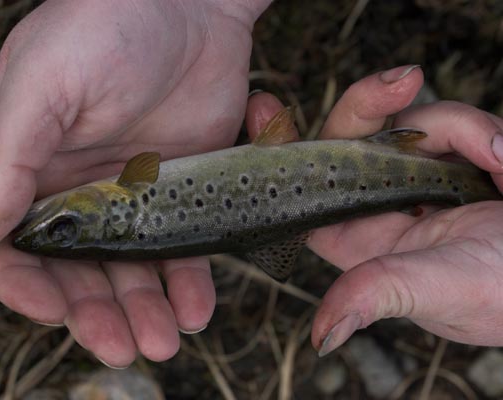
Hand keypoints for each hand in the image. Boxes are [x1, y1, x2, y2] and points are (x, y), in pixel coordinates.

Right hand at [0, 0, 270, 367]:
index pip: (8, 246)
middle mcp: (78, 189)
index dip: (24, 287)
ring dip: (144, 310)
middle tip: (125, 348)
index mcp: (30, 167)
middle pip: (76, 272)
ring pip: (130, 270)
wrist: (191, 3)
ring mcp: (132, 195)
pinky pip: (181, 248)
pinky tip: (197, 306)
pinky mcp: (181, 190)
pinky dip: (188, 282)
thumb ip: (8, 159)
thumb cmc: (106, 25)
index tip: (55, 312)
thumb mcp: (42, 83)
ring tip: (166, 340)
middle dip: (95, 315)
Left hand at [246, 65, 502, 355]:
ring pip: (409, 123)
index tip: (265, 112)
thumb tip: (322, 335)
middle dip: (366, 104)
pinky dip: (483, 136)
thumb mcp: (437, 291)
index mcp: (362, 237)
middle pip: (350, 140)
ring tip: (501, 162)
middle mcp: (383, 203)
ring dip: (460, 129)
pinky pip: (456, 126)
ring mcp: (420, 177)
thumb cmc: (500, 294)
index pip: (308, 190)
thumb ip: (379, 293)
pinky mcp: (458, 158)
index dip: (281, 155)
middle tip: (400, 83)